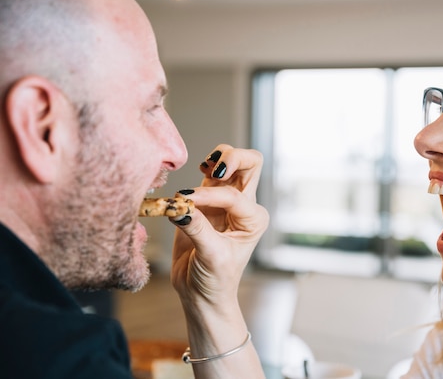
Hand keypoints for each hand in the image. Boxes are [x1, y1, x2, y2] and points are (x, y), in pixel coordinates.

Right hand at [170, 144, 268, 308]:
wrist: (203, 293)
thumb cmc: (215, 279)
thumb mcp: (211, 257)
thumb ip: (197, 228)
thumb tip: (178, 206)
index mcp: (254, 219)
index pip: (233, 195)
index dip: (209, 196)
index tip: (185, 202)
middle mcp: (245, 206)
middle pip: (251, 163)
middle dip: (234, 158)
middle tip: (213, 166)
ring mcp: (226, 200)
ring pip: (230, 162)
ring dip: (217, 160)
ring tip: (203, 168)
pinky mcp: (206, 200)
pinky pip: (207, 174)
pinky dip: (200, 168)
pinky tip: (192, 178)